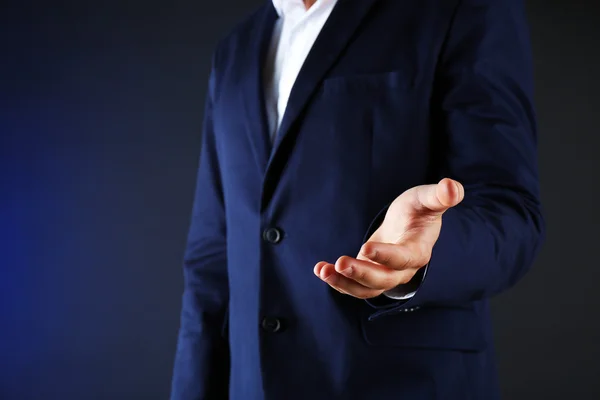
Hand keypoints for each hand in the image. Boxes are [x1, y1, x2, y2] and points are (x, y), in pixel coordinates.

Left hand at [314, 178, 463, 298]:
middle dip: (361, 274)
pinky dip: (337, 281)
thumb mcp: (426, 198)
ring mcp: (385, 275)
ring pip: (366, 289)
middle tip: (340, 264)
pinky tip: (320, 270)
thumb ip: (439, 195)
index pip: (404, 258)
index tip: (365, 248)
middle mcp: (402, 269)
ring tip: (323, 271)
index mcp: (417, 250)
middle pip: (383, 280)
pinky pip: (353, 286)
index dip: (386, 256)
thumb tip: (452, 187)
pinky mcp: (369, 275)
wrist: (409, 225)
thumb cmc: (418, 210)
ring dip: (344, 283)